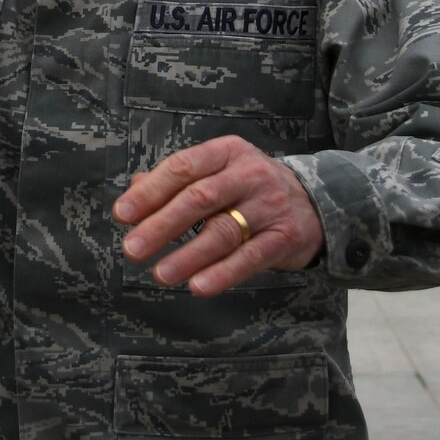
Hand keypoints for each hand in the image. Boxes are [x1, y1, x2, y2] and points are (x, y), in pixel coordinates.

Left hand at [113, 136, 324, 295]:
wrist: (316, 203)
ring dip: (188, 255)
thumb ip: (178, 181)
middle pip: (199, 199)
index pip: (183, 167)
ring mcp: (269, 205)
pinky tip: (198, 286)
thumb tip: (133, 189)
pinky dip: (223, 273)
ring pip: (222, 231)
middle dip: (161, 225)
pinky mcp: (284, 237)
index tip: (122, 215)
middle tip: (132, 249)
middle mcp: (249, 174)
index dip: (150, 192)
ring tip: (160, 275)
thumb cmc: (250, 189)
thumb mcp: (219, 172)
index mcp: (227, 152)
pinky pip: (250, 257)